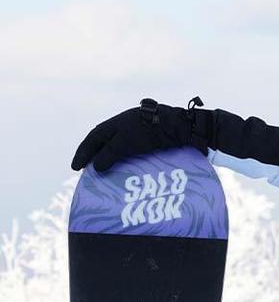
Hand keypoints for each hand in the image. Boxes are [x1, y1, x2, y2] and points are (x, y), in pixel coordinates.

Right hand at [71, 98, 211, 171]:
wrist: (181, 128)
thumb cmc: (151, 132)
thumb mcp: (125, 143)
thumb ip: (109, 154)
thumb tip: (96, 167)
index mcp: (117, 123)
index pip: (94, 138)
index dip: (83, 153)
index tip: (74, 168)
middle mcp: (126, 128)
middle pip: (105, 144)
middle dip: (94, 158)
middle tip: (87, 175)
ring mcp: (139, 136)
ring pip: (118, 150)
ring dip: (110, 163)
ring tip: (104, 177)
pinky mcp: (152, 145)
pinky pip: (132, 156)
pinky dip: (125, 165)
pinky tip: (125, 175)